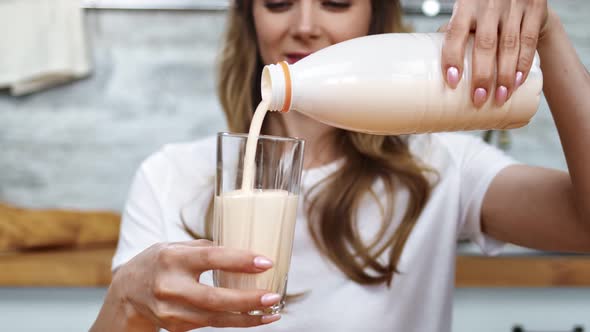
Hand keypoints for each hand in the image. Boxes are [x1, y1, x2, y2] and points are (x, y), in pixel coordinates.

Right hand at [110, 240, 281, 330]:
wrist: (127, 293)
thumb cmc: (157, 263)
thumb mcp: (174, 247)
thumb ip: (205, 247)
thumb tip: (243, 249)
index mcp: (172, 259)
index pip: (211, 258)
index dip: (240, 261)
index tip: (265, 262)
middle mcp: (170, 287)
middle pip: (214, 298)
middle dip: (248, 300)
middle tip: (274, 296)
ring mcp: (172, 311)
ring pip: (216, 318)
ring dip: (248, 318)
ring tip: (273, 311)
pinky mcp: (177, 326)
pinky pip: (212, 324)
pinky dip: (236, 321)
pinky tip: (255, 317)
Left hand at [440, 0, 548, 106]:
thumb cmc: (483, 8)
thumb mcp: (466, 11)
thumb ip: (455, 32)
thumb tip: (435, 69)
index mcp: (466, 5)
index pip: (455, 32)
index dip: (452, 57)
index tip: (453, 82)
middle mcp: (489, 5)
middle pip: (485, 44)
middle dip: (483, 76)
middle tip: (479, 99)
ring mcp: (513, 6)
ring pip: (509, 45)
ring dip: (505, 76)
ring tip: (500, 98)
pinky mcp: (534, 9)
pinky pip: (529, 40)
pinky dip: (523, 64)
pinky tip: (518, 82)